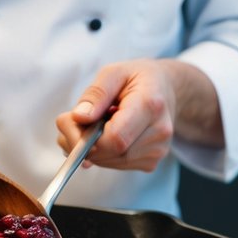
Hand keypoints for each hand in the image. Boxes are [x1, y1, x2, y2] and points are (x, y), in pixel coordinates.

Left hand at [55, 58, 222, 173]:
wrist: (165, 89)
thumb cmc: (137, 78)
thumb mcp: (113, 73)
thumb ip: (95, 94)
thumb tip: (79, 117)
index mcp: (150, 104)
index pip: (116, 137)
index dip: (87, 137)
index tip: (72, 121)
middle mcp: (159, 132)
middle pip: (111, 153)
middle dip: (84, 141)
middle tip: (75, 121)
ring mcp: (157, 150)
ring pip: (111, 161)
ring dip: (92, 148)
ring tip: (93, 124)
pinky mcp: (151, 162)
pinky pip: (116, 164)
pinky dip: (103, 153)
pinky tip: (106, 134)